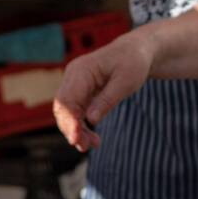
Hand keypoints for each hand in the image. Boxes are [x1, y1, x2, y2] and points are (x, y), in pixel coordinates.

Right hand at [53, 32, 155, 150]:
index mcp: (82, 70)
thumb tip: (91, 119)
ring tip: (92, 144)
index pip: (67, 99)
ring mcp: (75, 84)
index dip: (69, 121)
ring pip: (67, 112)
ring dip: (76, 130)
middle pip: (62, 108)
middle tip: (86, 146)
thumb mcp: (125, 82)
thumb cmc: (133, 63)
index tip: (76, 139)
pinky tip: (91, 138)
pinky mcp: (80, 91)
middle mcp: (73, 76)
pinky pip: (75, 112)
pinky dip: (81, 126)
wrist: (135, 52)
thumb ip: (107, 100)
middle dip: (71, 129)